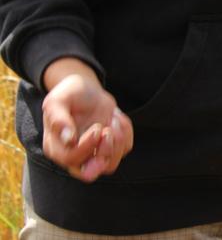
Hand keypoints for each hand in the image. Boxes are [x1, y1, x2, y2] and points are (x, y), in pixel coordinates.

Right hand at [41, 58, 133, 181]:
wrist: (86, 89)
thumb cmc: (69, 95)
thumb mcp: (57, 100)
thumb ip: (58, 118)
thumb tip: (68, 139)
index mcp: (56, 147)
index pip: (71, 160)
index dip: (87, 146)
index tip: (97, 127)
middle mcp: (74, 155)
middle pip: (90, 172)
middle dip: (105, 152)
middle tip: (107, 131)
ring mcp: (93, 153)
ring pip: (110, 165)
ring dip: (117, 142)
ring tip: (111, 120)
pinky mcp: (110, 146)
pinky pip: (125, 148)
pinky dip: (126, 131)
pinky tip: (115, 117)